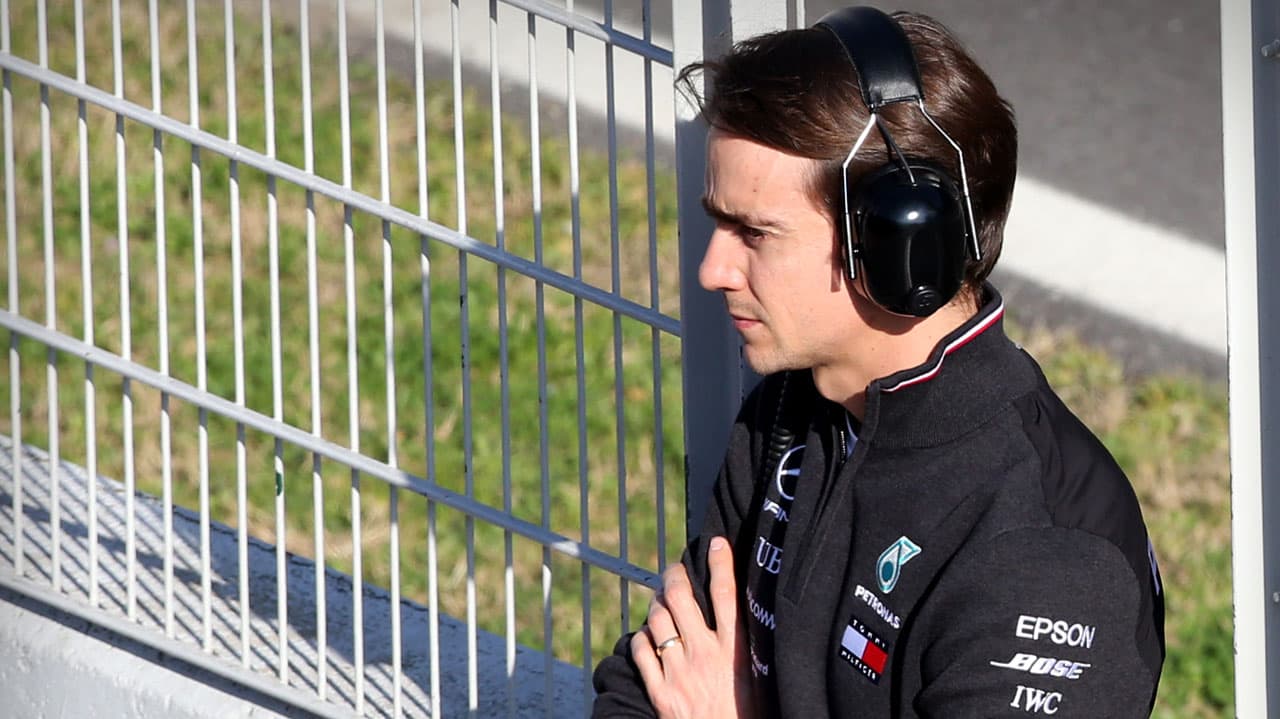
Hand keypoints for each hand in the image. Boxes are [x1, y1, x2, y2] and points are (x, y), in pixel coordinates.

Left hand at [631, 536, 754, 718]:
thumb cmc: (748, 716)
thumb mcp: (757, 678)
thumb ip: (746, 648)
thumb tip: (742, 617)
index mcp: (736, 651)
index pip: (727, 594)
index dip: (720, 562)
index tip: (717, 543)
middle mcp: (706, 655)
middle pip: (682, 598)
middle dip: (674, 577)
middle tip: (675, 571)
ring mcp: (680, 672)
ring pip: (657, 619)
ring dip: (656, 605)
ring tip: (660, 603)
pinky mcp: (660, 691)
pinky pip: (641, 650)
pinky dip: (640, 637)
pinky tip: (647, 637)